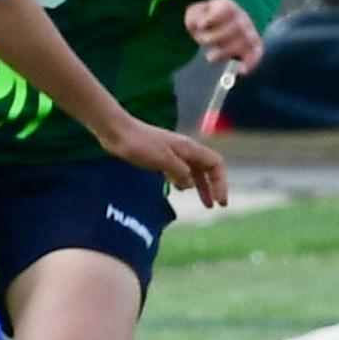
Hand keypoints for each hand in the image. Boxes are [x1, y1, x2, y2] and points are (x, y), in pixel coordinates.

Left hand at [106, 117, 228, 208]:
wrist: (117, 133)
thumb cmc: (140, 145)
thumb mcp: (164, 161)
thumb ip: (181, 173)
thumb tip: (190, 185)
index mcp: (189, 148)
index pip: (216, 165)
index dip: (221, 183)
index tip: (219, 202)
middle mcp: (184, 150)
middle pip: (207, 169)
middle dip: (214, 187)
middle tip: (216, 206)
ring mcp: (172, 153)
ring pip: (193, 171)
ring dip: (200, 186)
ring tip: (204, 203)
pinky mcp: (160, 157)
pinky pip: (179, 171)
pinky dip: (184, 182)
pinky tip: (179, 189)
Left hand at [181, 0, 262, 67]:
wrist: (219, 28)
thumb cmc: (207, 21)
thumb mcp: (196, 15)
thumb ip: (195, 17)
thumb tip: (200, 24)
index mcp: (227, 6)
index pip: (226, 8)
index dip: (213, 17)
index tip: (201, 25)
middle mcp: (242, 18)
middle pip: (235, 27)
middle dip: (214, 37)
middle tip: (202, 41)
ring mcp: (249, 32)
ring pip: (245, 41)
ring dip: (225, 52)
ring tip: (210, 57)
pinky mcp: (253, 47)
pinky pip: (257, 53)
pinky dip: (251, 62)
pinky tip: (241, 70)